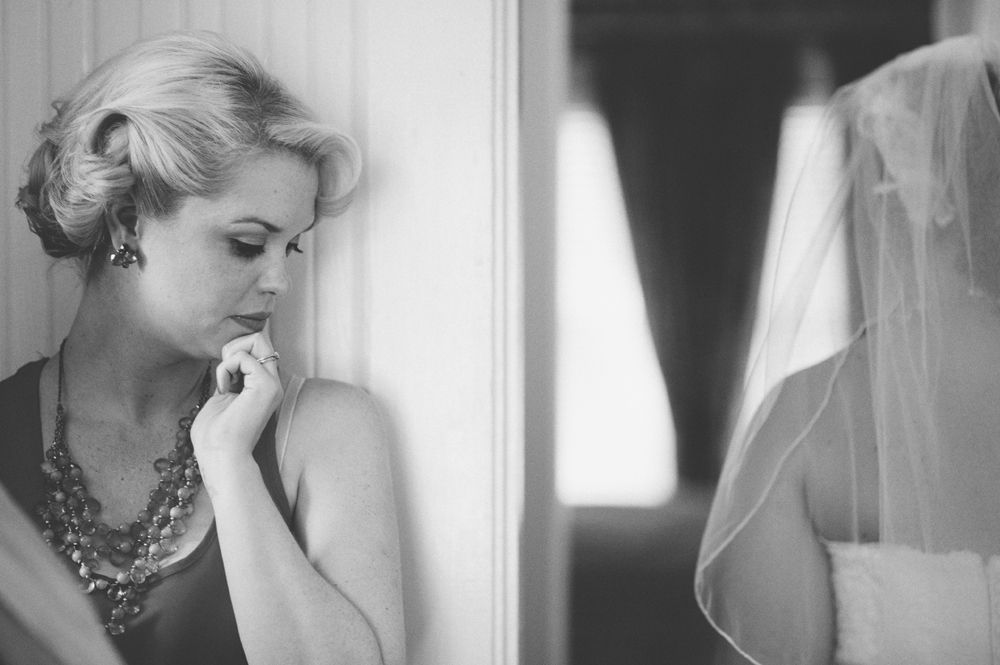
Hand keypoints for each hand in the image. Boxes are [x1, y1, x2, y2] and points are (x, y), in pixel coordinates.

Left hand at [190, 332, 282, 473]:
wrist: (220, 456)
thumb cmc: (214, 435)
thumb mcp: (222, 396)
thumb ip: (230, 376)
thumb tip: (228, 358)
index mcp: (263, 386)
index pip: (256, 348)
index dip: (235, 352)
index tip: (224, 378)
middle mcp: (273, 382)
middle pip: (260, 337)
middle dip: (235, 346)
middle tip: (225, 372)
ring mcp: (272, 383)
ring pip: (257, 338)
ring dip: (232, 354)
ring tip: (226, 380)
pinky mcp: (266, 386)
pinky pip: (244, 357)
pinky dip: (226, 368)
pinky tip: (224, 389)